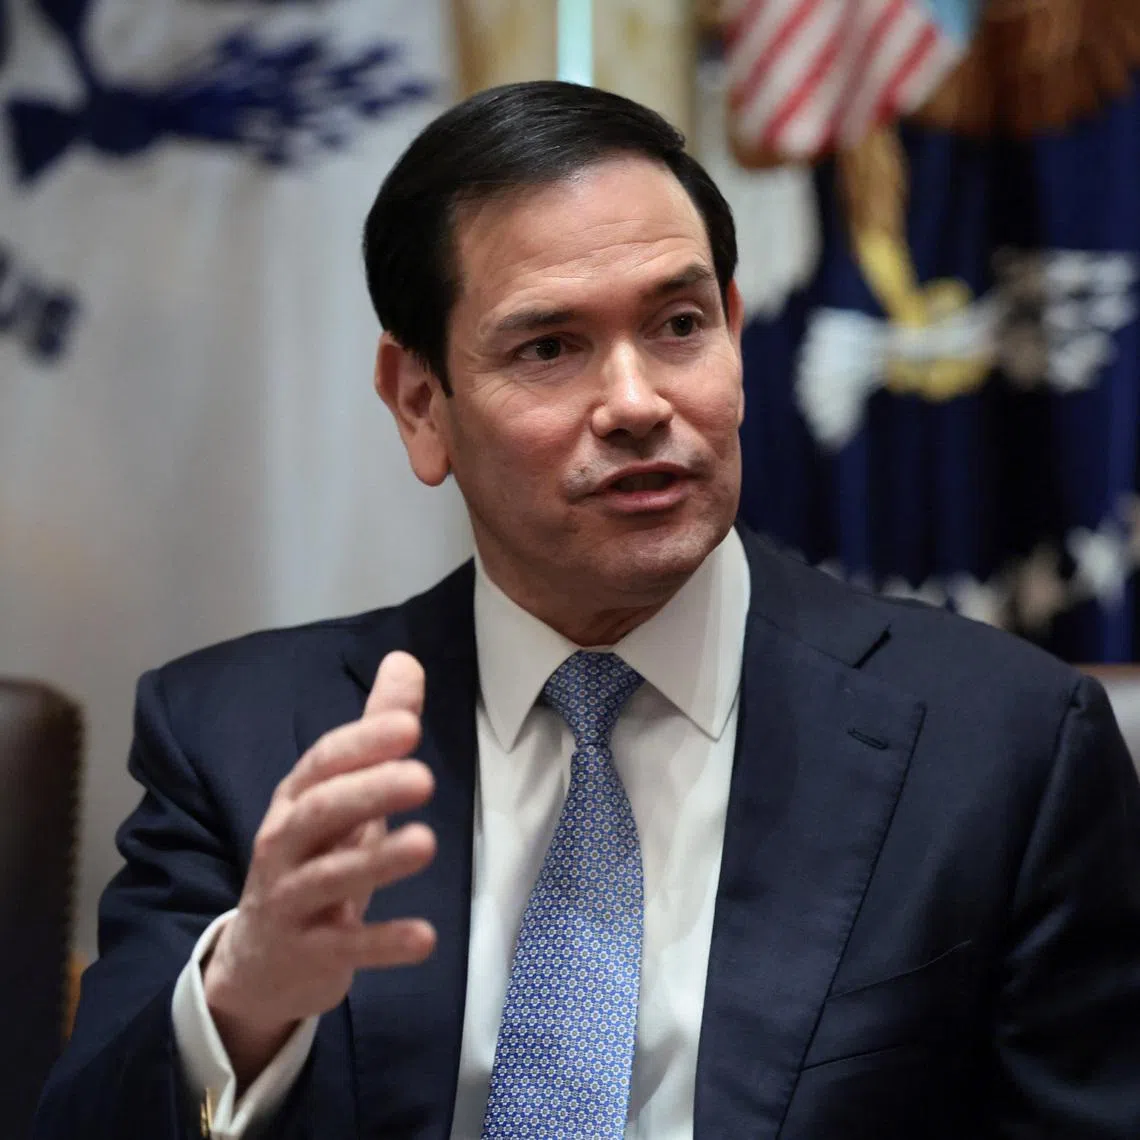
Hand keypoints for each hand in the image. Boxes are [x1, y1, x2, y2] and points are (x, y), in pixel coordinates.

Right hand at [202, 651, 436, 1087]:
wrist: (260, 961)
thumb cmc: (313, 859)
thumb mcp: (342, 793)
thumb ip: (375, 730)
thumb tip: (405, 659)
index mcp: (297, 799)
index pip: (323, 763)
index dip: (363, 744)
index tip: (409, 725)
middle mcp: (284, 844)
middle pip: (320, 813)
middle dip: (369, 792)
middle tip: (424, 777)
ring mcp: (291, 901)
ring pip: (328, 877)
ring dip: (376, 861)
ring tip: (426, 843)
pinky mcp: (307, 953)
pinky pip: (344, 947)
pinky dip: (382, 943)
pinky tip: (425, 939)